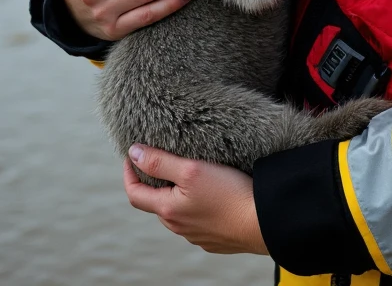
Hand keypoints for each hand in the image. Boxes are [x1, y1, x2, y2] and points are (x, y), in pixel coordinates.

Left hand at [123, 145, 267, 254]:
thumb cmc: (228, 194)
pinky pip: (197, 220)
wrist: (262, 222)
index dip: (129, 174)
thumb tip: (133, 153)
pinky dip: (196, 206)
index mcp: (168, 210)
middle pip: (156, 203)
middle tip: (164, 161)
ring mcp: (195, 235)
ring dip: (177, 195)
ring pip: (177, 212)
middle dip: (156, 182)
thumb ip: (161, 162)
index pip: (135, 193)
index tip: (132, 156)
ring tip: (191, 175)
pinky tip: (211, 195)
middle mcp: (178, 226)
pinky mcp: (213, 238)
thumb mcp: (192, 170)